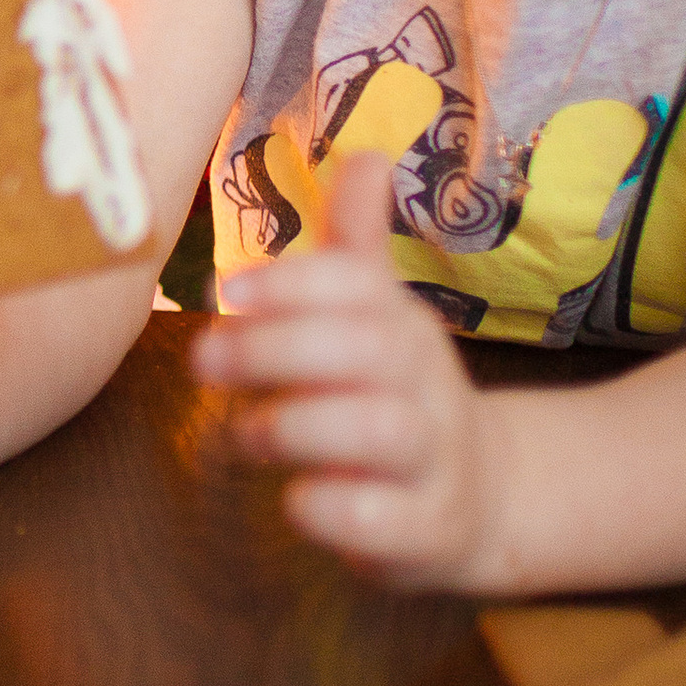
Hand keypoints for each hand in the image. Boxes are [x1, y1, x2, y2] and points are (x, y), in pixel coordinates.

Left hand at [193, 152, 497, 590]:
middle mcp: (426, 384)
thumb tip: (367, 154)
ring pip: (383, 430)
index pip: (359, 285)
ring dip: (300, 426)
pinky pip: (389, 519)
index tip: (227, 289)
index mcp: (402, 325)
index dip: (296, 282)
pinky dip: (337, 509)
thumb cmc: (395, 396)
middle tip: (204, 360)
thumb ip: (355, 248)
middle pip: (369, 349)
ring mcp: (434, 459)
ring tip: (244, 436)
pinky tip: (298, 501)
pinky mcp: (430, 531)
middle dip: (278, 349)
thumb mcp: (379, 320)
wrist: (482, 497)